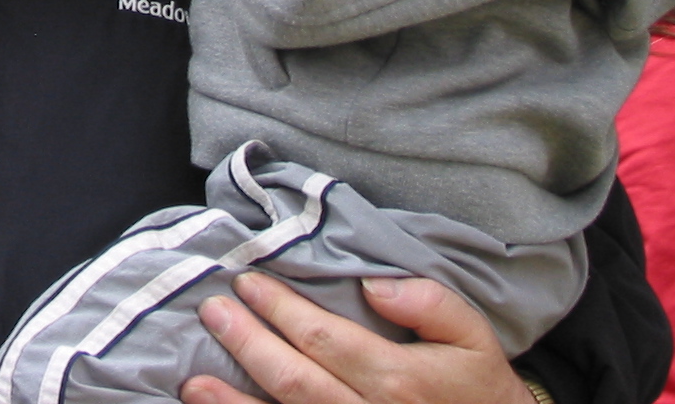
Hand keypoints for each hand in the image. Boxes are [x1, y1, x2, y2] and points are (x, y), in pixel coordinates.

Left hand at [181, 273, 532, 403]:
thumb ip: (428, 303)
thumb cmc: (481, 390)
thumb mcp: (474, 338)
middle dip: (248, 344)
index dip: (280, 310)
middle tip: (213, 311)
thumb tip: (374, 284)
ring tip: (194, 381)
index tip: (248, 283)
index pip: (323, 339)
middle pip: (295, 380)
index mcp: (399, 379)